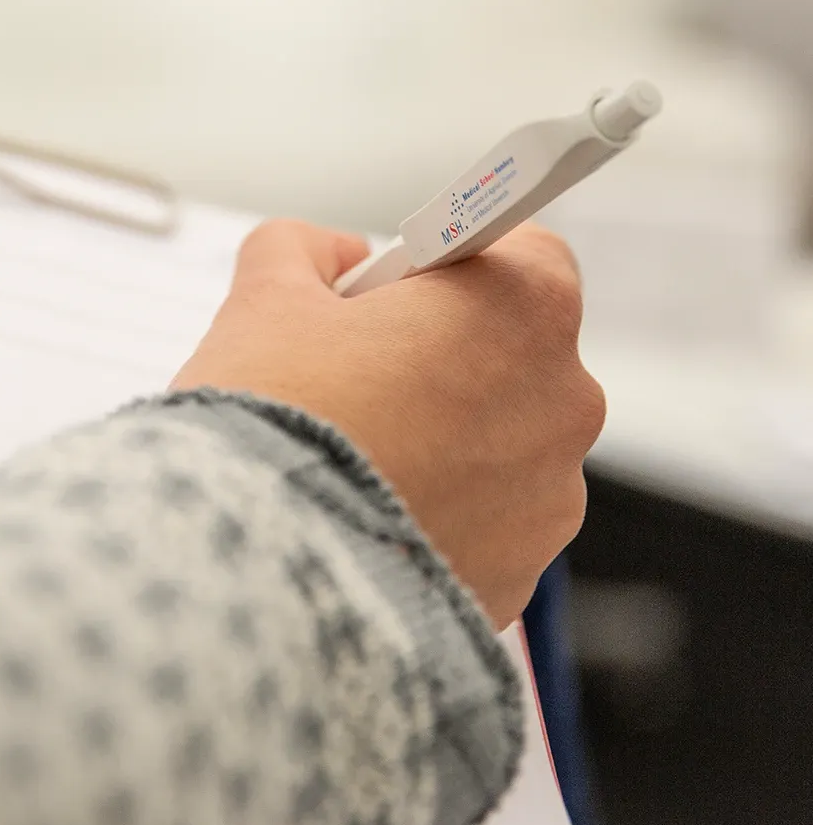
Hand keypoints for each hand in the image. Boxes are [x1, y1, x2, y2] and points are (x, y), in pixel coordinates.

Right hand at [172, 220, 603, 629]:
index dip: (443, 265)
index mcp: (523, 308)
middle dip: (436, 353)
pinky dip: (436, 513)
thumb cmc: (274, 423)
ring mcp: (551, 497)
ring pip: (495, 441)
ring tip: (347, 457)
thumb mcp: (266, 298)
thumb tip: (327, 255)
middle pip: (505, 350)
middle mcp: (563, 400)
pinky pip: (483, 521)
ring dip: (440, 438)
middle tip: (344, 375)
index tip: (389, 291)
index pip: (518, 250)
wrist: (260, 574)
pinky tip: (360, 514)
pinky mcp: (522, 575)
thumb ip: (301, 249)